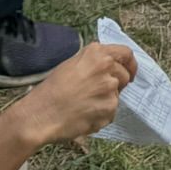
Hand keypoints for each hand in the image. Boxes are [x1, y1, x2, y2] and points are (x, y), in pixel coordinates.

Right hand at [13, 42, 136, 147]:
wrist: (40, 115)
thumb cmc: (51, 90)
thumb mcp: (72, 64)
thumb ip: (93, 61)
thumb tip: (109, 65)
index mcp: (97, 53)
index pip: (126, 53)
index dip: (130, 64)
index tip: (130, 72)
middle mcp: (107, 68)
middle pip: (124, 76)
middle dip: (116, 84)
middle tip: (95, 93)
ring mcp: (110, 89)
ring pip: (116, 96)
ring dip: (105, 101)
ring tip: (83, 105)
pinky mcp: (110, 109)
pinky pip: (110, 112)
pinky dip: (100, 115)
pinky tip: (83, 116)